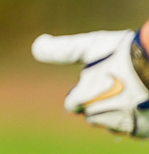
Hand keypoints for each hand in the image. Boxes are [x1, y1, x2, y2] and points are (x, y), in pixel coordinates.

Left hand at [34, 28, 148, 135]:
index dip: (80, 92)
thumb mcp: (88, 46)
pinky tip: (139, 102)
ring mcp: (123, 125)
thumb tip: (36, 46)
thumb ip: (60, 50)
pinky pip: (132, 129)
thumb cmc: (123, 54)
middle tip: (112, 84)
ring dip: (114, 112)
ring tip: (127, 92)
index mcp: (83, 98)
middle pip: (92, 115)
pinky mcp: (142, 130)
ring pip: (111, 123)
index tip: (92, 81)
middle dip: (97, 103)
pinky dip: (134, 119)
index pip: (72, 104)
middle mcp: (100, 116)